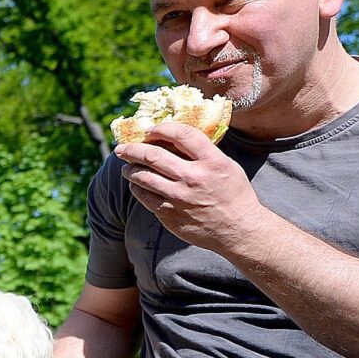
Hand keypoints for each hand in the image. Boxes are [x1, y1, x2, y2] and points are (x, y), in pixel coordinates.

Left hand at [115, 121, 269, 253]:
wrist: (237, 229)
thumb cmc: (233, 194)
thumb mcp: (226, 166)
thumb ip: (204, 152)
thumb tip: (176, 137)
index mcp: (211, 161)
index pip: (182, 134)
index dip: (162, 128)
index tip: (151, 129)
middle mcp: (193, 177)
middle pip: (153, 155)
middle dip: (132, 149)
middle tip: (122, 147)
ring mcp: (178, 197)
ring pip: (142, 176)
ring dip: (129, 169)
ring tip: (126, 166)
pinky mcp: (168, 213)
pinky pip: (144, 196)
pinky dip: (136, 187)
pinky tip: (136, 183)